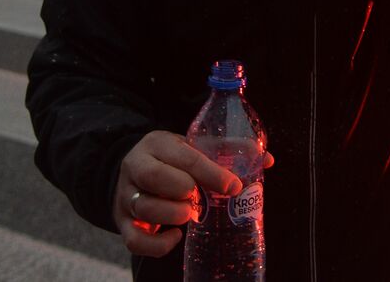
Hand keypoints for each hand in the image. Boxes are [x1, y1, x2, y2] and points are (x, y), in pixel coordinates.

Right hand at [114, 131, 247, 257]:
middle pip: (155, 177)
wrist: (135, 170)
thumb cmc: (173, 160)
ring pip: (144, 208)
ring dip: (172, 215)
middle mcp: (136, 166)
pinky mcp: (123, 222)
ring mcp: (126, 195)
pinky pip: (135, 240)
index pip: (185, 157)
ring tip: (189, 214)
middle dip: (184, 189)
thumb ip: (226, 152)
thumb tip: (266, 160)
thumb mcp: (192, 147)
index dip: (212, 173)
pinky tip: (176, 237)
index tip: (233, 186)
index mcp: (158, 144)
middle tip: (200, 198)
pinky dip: (157, 245)